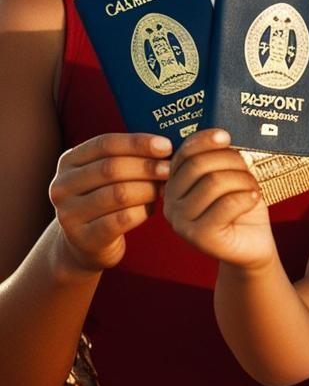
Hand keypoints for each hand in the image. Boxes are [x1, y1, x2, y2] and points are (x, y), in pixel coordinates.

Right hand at [48, 133, 171, 273]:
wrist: (86, 242)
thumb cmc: (106, 198)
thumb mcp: (108, 174)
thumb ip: (129, 157)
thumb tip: (167, 147)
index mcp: (69, 161)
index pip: (105, 144)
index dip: (138, 143)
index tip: (166, 146)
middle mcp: (62, 186)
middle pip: (111, 168)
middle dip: (147, 167)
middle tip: (169, 169)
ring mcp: (68, 214)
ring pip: (119, 194)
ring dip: (148, 189)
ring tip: (164, 189)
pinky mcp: (83, 238)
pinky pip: (122, 219)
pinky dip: (143, 211)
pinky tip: (152, 208)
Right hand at [163, 129, 273, 268]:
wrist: (252, 244)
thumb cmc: (241, 206)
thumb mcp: (230, 176)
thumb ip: (219, 158)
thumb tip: (221, 134)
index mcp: (175, 183)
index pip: (184, 153)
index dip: (204, 140)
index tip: (226, 136)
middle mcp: (171, 202)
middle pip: (199, 165)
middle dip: (232, 162)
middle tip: (249, 173)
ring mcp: (182, 221)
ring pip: (215, 182)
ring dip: (243, 181)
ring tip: (252, 190)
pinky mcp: (199, 237)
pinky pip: (227, 204)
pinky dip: (247, 197)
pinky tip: (253, 200)